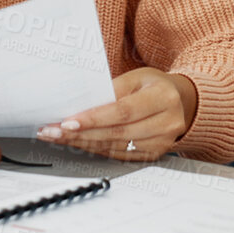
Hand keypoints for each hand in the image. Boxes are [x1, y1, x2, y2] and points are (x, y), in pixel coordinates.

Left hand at [34, 68, 198, 160]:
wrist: (181, 101)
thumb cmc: (154, 86)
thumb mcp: (136, 77)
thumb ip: (111, 91)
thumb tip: (80, 104)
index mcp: (163, 97)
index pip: (123, 111)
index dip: (94, 118)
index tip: (68, 122)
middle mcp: (167, 123)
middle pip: (117, 132)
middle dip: (80, 133)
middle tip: (52, 131)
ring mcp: (162, 142)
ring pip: (115, 147)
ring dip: (82, 143)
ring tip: (57, 137)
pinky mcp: (153, 154)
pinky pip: (119, 154)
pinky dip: (95, 149)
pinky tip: (77, 143)